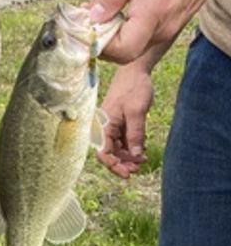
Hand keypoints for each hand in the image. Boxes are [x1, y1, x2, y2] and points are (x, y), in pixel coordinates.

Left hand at [89, 0, 215, 63]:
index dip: (99, 45)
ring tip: (99, 12)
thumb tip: (92, 15)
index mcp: (154, 10)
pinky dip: (125, 31)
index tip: (86, 27)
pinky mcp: (170, 26)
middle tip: (87, 20)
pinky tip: (117, 12)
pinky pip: (142, 38)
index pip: (123, 49)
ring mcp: (168, 29)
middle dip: (101, 42)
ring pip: (133, 48)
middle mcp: (163, 27)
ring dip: (111, 37)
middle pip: (124, 54)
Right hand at [96, 63, 153, 178]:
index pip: (103, 153)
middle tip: (137, 169)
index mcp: (104, 125)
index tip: (128, 174)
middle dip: (122, 164)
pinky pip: (123, 142)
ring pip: (116, 149)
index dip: (114, 166)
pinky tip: (142, 152)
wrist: (134, 71)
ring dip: (128, 158)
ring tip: (142, 161)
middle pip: (109, 154)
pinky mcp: (119, 124)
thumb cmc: (133, 88)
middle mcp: (105, 127)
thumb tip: (136, 155)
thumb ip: (136, 134)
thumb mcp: (137, 112)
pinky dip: (131, 149)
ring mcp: (112, 126)